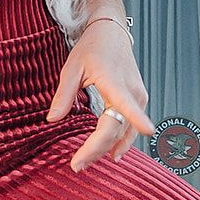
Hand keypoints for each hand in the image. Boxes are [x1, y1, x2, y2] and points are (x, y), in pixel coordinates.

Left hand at [46, 19, 154, 171]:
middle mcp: (131, 91)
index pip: (125, 103)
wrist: (112, 33)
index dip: (137, 118)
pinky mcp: (139, 100)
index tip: (148, 129)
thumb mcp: (72, 67)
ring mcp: (139, 96)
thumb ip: (64, 95)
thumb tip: (52, 120)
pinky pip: (129, 126)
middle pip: (116, 128)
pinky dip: (118, 140)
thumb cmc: (91, 48)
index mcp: (113, 80)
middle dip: (97, 149)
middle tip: (76, 165)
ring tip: (85, 162)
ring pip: (124, 131)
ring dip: (107, 149)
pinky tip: (110, 153)